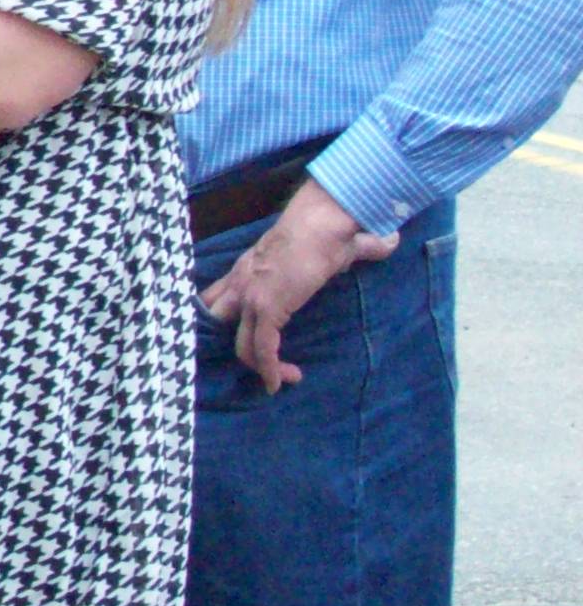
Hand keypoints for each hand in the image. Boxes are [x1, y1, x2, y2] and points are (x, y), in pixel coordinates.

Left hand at [201, 179, 396, 391]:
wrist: (320, 222)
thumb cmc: (328, 229)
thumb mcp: (333, 245)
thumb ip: (358, 248)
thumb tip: (390, 241)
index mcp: (248, 268)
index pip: (217, 297)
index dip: (222, 318)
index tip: (245, 336)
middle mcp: (241, 282)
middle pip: (216, 321)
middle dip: (234, 343)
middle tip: (259, 362)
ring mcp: (250, 296)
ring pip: (242, 344)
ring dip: (261, 367)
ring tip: (282, 379)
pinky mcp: (266, 309)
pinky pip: (262, 349)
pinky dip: (270, 370)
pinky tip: (279, 383)